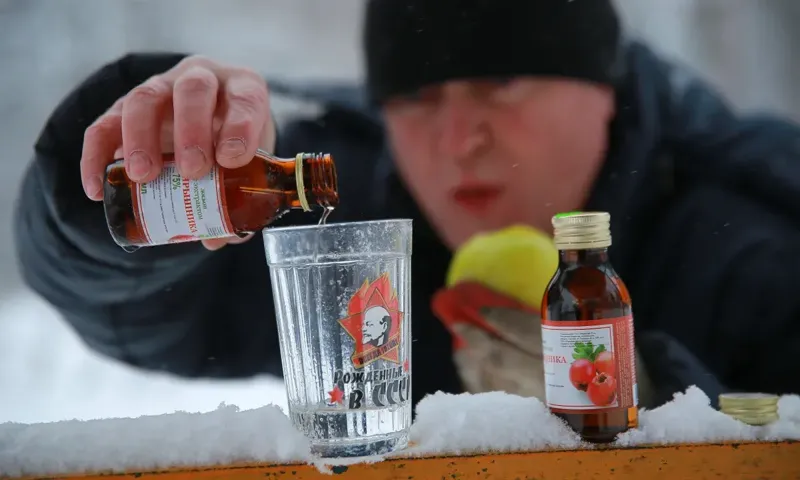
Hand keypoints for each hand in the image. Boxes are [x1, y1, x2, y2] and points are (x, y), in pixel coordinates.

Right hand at [80, 55, 274, 249]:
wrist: (207, 124)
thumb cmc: (236, 145)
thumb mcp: (250, 164)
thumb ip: (240, 198)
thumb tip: (220, 237)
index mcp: (242, 88)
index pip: (245, 97)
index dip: (240, 126)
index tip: (232, 158)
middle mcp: (200, 80)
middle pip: (192, 89)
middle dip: (191, 130)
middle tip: (192, 171)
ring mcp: (161, 89)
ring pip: (144, 99)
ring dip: (141, 139)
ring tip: (143, 177)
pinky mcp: (123, 108)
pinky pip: (103, 126)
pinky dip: (95, 156)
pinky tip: (97, 190)